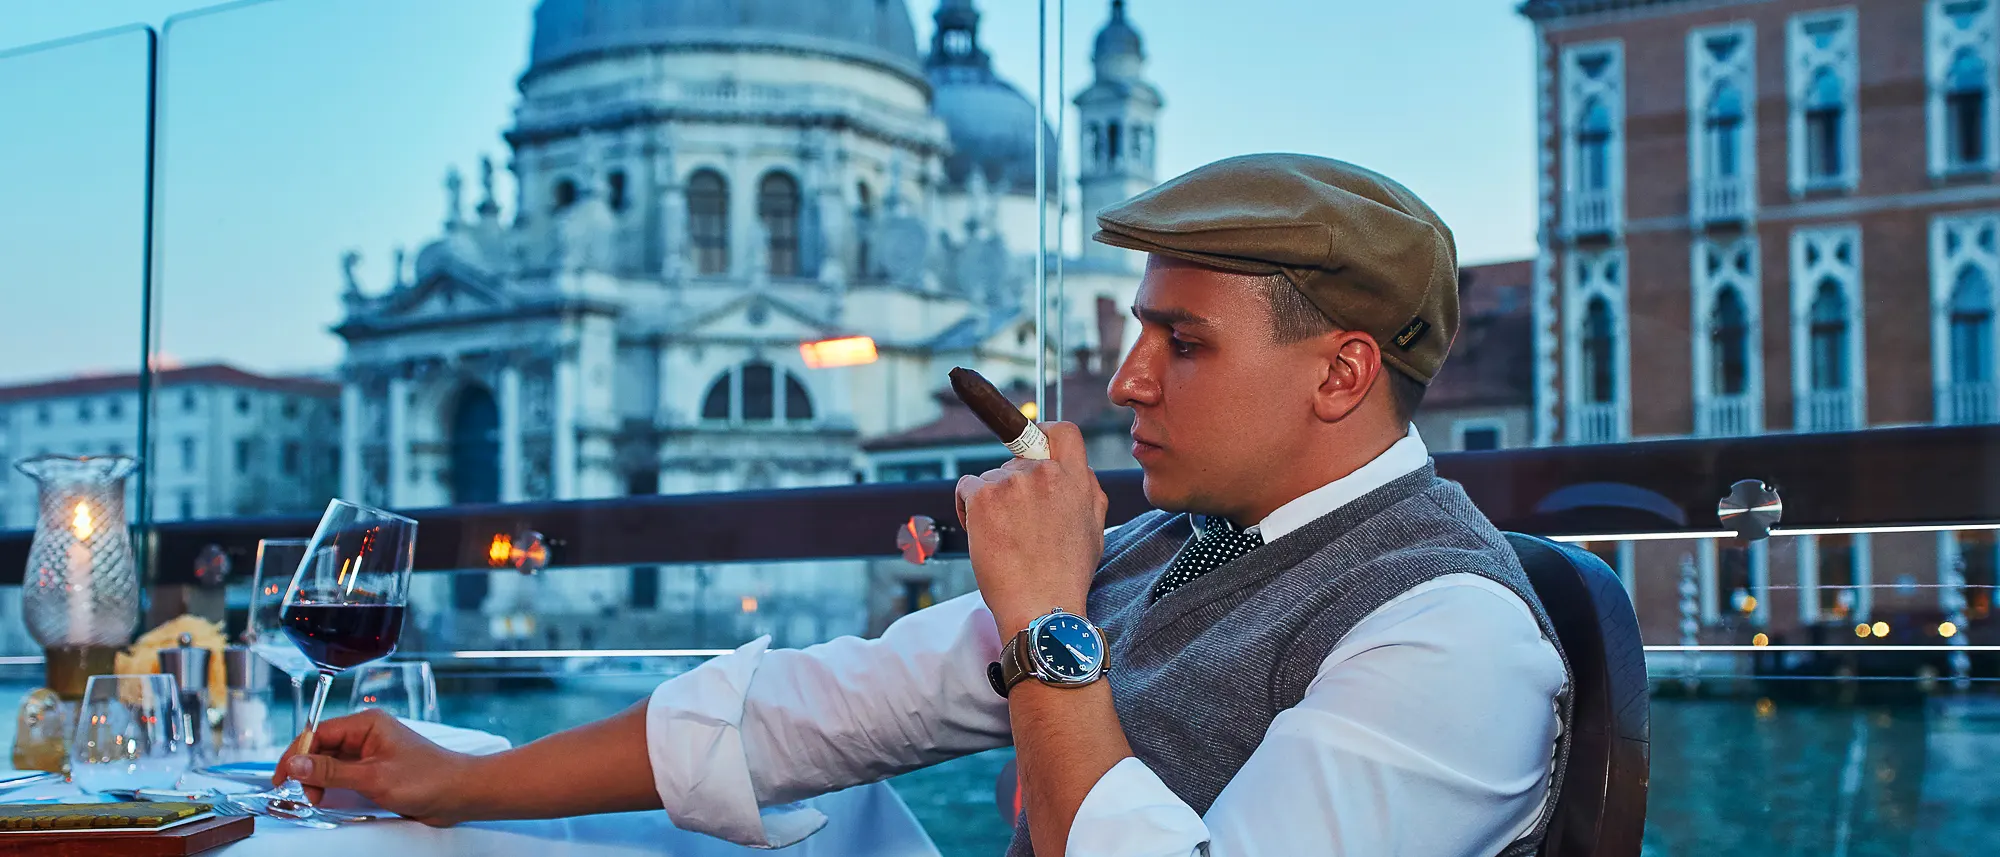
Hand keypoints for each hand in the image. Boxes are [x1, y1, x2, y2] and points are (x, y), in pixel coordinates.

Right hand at [273, 708, 479, 826]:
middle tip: (308, 795)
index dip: (296, 755)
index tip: (282, 778)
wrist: (459, 793)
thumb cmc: (427, 779)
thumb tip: (295, 765)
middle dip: (309, 771)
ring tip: (321, 799)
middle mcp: (368, 734)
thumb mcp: (373, 778)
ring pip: (331, 763)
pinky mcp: (377, 769)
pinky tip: (332, 798)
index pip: (318, 733)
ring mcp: (372, 752)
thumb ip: (331, 772)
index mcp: (367, 724)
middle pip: (321, 748)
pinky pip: (345, 774)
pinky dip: (334, 786)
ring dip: (321, 781)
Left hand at [955, 421, 1106, 634]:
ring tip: (1004, 537)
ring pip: (991, 477)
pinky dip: (968, 507)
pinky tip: (982, 533)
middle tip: (1017, 520)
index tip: (1034, 442)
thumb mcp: (1094, 529)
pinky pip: (967, 487)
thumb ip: (1086, 493)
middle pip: (1019, 458)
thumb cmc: (1065, 576)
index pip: (1062, 431)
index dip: (1045, 433)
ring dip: (992, 500)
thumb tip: (1076, 471)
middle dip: (1014, 483)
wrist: (1040, 606)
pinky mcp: (984, 496)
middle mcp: (1045, 474)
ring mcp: (1012, 483)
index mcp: (1076, 479)